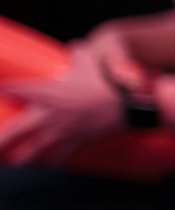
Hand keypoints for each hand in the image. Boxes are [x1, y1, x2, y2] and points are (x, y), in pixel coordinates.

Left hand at [0, 61, 122, 164]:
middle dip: (1, 139)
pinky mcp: (76, 140)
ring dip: (21, 157)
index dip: (1, 89)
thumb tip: (75, 45)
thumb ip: (78, 52)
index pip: (14, 89)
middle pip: (15, 130)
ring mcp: (61, 130)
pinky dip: (55, 160)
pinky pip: (61, 155)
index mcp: (47, 92)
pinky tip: (49, 164)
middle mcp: (49, 114)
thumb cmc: (106, 81)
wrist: (126, 104)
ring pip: (34, 148)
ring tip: (13, 162)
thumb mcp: (89, 59)